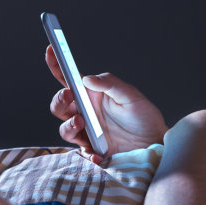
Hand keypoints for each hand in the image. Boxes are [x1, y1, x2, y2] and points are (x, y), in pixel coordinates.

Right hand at [46, 44, 167, 161]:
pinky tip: (99, 154)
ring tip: (81, 123)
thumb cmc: (143, 117)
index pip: (68, 80)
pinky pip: (83, 154)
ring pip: (65, 129)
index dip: (57, 65)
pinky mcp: (94, 150)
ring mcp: (87, 132)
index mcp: (91, 96)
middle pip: (59, 106)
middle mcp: (85, 113)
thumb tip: (87, 78)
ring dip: (69, 126)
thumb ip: (110, 84)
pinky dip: (88, 154)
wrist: (154, 143)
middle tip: (69, 95)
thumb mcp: (130, 96)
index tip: (50, 50)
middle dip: (59, 100)